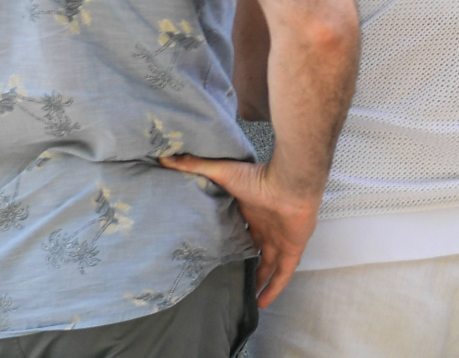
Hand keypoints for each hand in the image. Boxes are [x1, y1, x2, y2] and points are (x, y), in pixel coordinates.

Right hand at [161, 154, 319, 307]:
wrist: (291, 182)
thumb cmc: (258, 177)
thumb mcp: (222, 171)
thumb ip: (195, 165)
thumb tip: (166, 157)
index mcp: (251, 210)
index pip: (239, 229)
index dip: (230, 241)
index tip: (215, 251)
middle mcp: (267, 226)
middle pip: (254, 249)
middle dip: (244, 262)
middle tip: (228, 278)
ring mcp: (281, 238)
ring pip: (268, 265)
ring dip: (258, 280)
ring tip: (244, 297)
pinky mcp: (293, 249)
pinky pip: (283, 274)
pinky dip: (274, 288)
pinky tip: (262, 302)